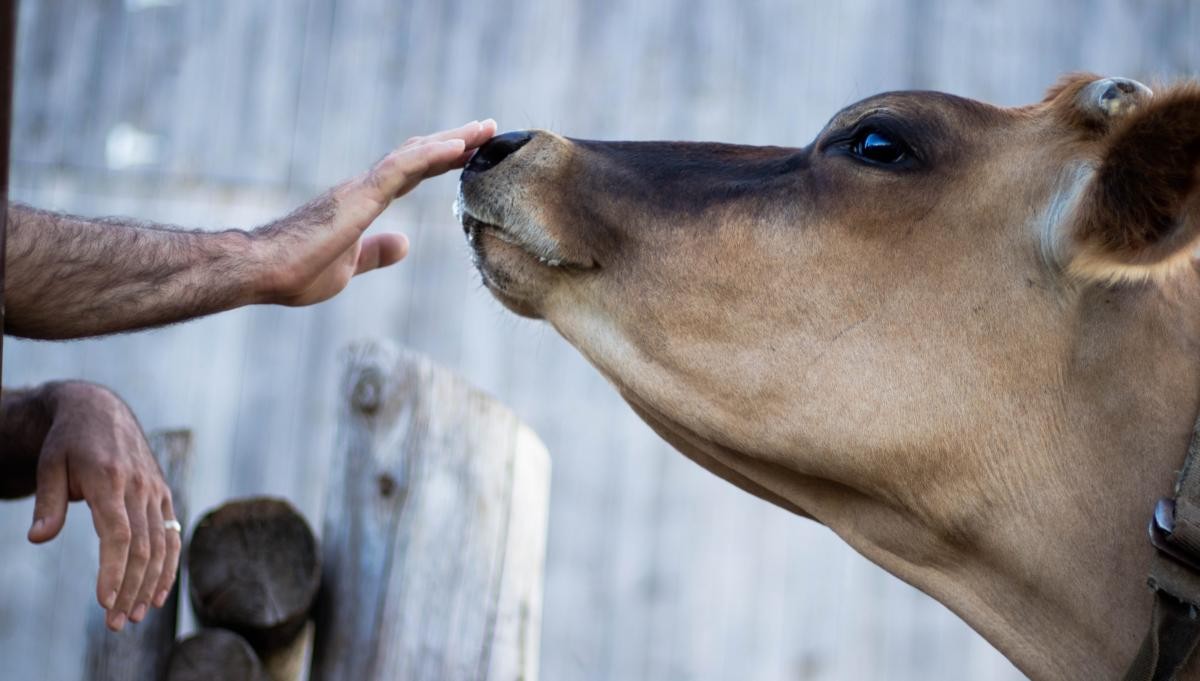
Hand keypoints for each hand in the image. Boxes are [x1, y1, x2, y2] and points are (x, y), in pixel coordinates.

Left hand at [26, 381, 178, 631]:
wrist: (101, 410)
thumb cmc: (69, 441)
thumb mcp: (50, 465)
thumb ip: (48, 502)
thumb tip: (38, 539)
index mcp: (111, 479)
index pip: (119, 533)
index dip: (114, 570)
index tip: (104, 600)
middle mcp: (140, 486)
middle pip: (143, 547)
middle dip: (132, 588)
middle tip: (116, 622)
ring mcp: (155, 490)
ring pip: (162, 545)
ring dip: (151, 583)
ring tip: (135, 615)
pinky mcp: (162, 494)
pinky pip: (172, 534)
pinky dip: (169, 566)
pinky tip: (158, 593)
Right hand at [252, 119, 497, 305]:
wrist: (258, 272)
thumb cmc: (294, 271)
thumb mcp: (348, 266)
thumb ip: (375, 253)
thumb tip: (404, 243)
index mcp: (362, 203)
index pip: (410, 174)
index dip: (440, 161)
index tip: (470, 152)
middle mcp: (362, 188)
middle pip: (417, 156)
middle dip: (454, 142)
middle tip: (487, 129)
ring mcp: (359, 189)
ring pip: (413, 154)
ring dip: (451, 140)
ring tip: (483, 130)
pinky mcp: (356, 197)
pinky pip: (399, 168)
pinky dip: (430, 155)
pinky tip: (458, 148)